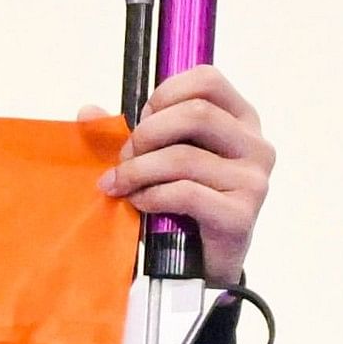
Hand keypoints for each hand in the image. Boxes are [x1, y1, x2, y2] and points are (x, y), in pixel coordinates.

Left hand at [98, 64, 271, 283]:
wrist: (198, 263)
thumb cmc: (179, 203)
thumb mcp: (155, 158)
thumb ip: (127, 132)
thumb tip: (87, 111)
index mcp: (240, 120)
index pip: (207, 80)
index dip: (164, 95)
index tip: (139, 122)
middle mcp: (255, 145)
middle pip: (196, 114)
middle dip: (146, 135)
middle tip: (124, 159)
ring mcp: (253, 180)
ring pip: (184, 157)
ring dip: (138, 170)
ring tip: (121, 185)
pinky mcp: (241, 214)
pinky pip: (184, 193)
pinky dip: (150, 196)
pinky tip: (139, 204)